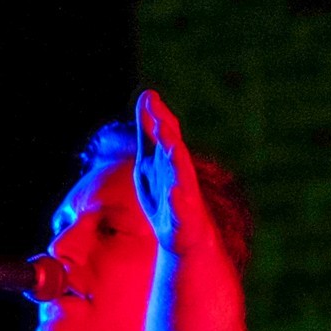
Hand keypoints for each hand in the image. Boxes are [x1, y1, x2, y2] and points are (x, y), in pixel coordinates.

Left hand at [132, 89, 214, 258]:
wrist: (182, 235)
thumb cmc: (164, 194)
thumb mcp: (150, 160)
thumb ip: (148, 131)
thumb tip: (147, 95)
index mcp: (168, 157)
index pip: (165, 132)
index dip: (158, 115)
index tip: (148, 97)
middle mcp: (179, 170)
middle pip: (174, 148)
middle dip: (168, 133)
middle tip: (160, 118)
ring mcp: (183, 192)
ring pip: (181, 174)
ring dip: (177, 160)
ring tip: (172, 146)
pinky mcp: (183, 215)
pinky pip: (181, 206)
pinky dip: (178, 198)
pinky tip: (174, 191)